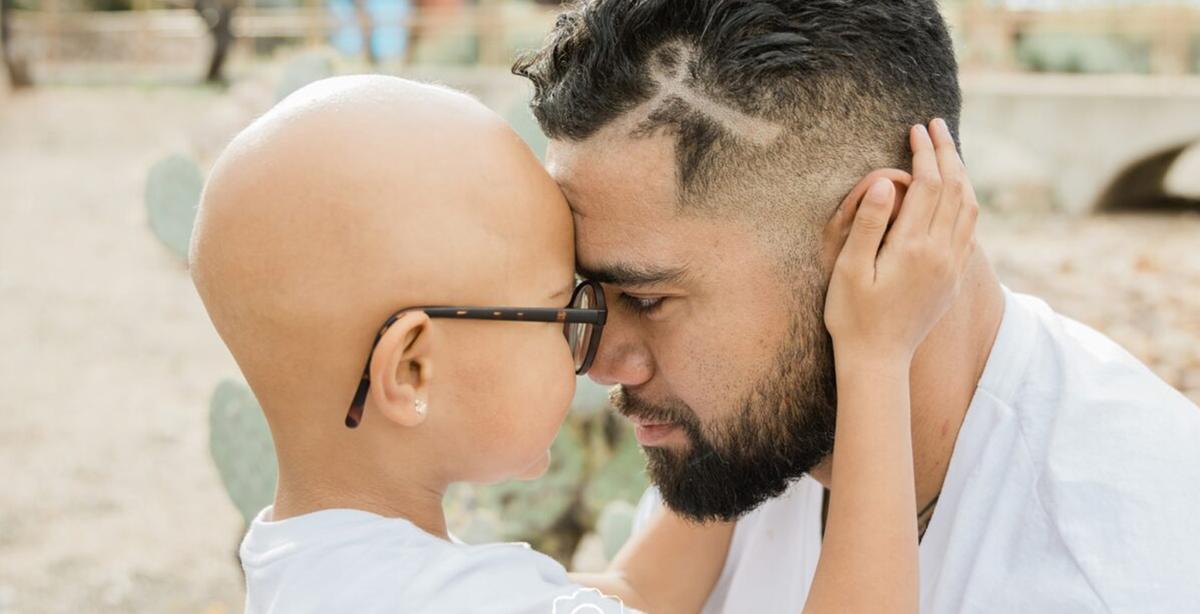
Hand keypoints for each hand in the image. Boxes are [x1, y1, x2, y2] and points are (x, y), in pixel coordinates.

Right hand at [823, 118, 978, 359]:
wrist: (878, 361)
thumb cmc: (853, 316)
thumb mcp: (849, 269)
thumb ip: (868, 223)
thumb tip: (882, 181)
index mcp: (913, 246)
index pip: (927, 184)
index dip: (924, 153)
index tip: (916, 129)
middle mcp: (941, 253)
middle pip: (954, 188)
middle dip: (947, 152)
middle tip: (936, 126)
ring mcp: (952, 267)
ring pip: (969, 207)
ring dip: (962, 174)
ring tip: (949, 152)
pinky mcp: (954, 279)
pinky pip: (970, 230)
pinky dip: (966, 201)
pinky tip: (956, 195)